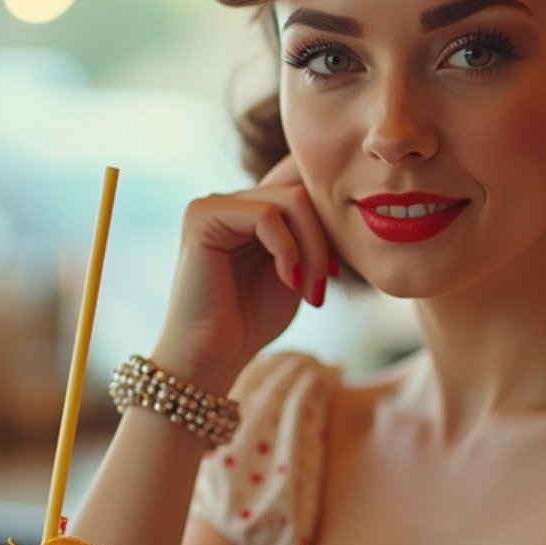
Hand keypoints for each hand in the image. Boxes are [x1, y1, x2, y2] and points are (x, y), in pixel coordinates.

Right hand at [151, 155, 336, 390]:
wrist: (213, 355)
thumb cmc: (253, 319)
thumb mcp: (296, 269)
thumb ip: (311, 235)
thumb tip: (342, 202)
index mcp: (251, 210)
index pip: (304, 188)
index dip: (330, 224)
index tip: (337, 271)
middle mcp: (232, 201)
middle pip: (303, 192)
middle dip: (325, 239)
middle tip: (327, 283)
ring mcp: (214, 205)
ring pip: (291, 200)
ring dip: (313, 247)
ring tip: (310, 288)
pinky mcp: (202, 216)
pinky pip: (265, 215)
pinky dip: (288, 249)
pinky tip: (289, 281)